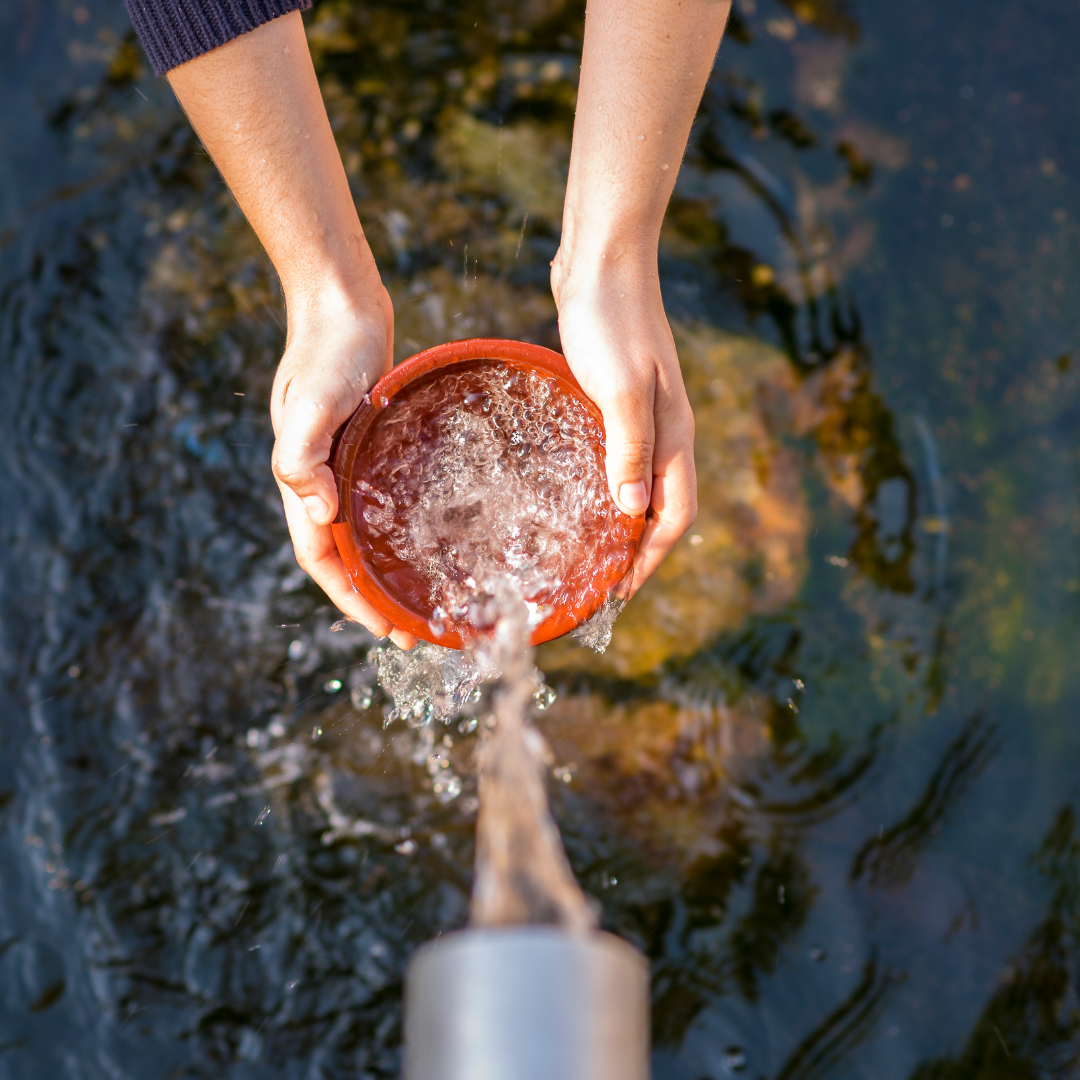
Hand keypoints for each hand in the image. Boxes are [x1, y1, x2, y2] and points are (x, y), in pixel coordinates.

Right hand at [269, 279, 417, 648]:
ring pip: (363, 533)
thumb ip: (302, 456)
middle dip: (374, 598)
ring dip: (387, 570)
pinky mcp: (368, 448)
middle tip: (415, 631)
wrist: (341, 305)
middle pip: (344, 556)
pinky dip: (398, 530)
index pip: (321, 558)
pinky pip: (380, 502)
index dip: (350, 598)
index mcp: (303, 480)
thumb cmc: (327, 350)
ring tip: (423, 598)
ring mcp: (345, 465)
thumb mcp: (312, 401)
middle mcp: (322, 480)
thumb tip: (318, 515)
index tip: (385, 629)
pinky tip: (429, 538)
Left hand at [552, 253, 696, 595]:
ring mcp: (643, 416)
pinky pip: (618, 459)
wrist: (602, 260)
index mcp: (673, 435)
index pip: (675, 516)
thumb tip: (631, 512)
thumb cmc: (610, 320)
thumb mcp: (619, 388)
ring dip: (620, 524)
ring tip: (587, 553)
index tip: (619, 593)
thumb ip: (629, 448)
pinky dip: (604, 488)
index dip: (650, 559)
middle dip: (637, 552)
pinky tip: (574, 495)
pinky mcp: (617, 400)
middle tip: (599, 584)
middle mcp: (665, 432)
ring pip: (640, 486)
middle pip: (661, 509)